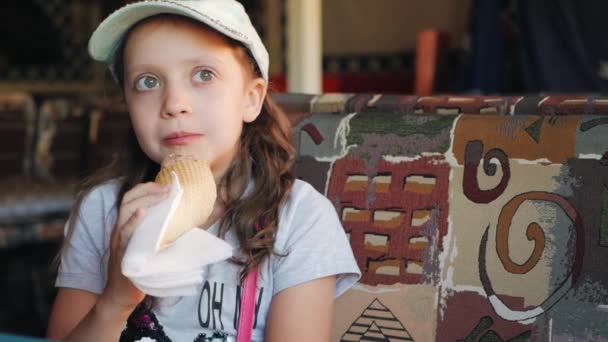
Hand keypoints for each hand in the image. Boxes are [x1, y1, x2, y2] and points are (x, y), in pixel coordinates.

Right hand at [98, 182, 169, 313]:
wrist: (123, 294)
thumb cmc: (141, 268)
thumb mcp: (149, 244)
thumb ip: (160, 230)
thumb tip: (187, 219)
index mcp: (126, 224)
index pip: (131, 197)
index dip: (146, 187)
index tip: (165, 183)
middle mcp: (119, 229)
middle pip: (128, 200)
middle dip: (148, 190)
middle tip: (168, 188)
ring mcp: (118, 240)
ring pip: (125, 212)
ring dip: (145, 200)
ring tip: (161, 194)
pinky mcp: (121, 252)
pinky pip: (124, 234)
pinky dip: (132, 222)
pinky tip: (142, 213)